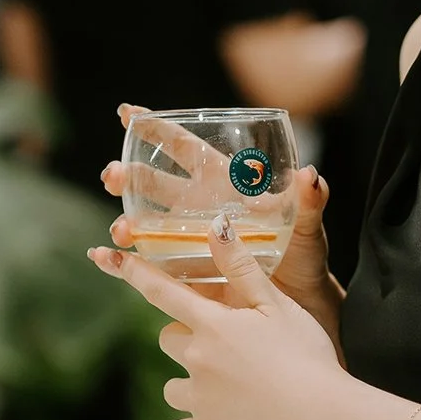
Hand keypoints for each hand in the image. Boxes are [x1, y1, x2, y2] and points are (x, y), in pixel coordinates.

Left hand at [87, 211, 345, 419]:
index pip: (161, 291)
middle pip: (168, 339)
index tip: (107, 257)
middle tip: (229, 347)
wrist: (324, 418)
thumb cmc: (307, 356)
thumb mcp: (280, 305)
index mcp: (213, 324)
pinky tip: (224, 419)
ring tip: (233, 387)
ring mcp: (198, 399)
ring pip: (174, 386)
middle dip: (188, 339)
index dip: (134, 272)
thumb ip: (242, 268)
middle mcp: (196, 359)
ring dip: (192, 383)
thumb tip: (216, 225)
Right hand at [101, 105, 343, 349]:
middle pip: (154, 183)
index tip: (127, 115)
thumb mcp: (309, 226)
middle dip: (129, 175)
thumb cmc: (306, 257)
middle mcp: (200, 206)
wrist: (302, 304)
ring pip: (147, 223)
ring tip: (121, 229)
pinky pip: (152, 264)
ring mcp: (190, 239)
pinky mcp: (186, 271)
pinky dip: (129, 261)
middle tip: (113, 175)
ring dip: (127, 221)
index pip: (185, 148)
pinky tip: (110, 258)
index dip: (157, 129)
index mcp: (225, 183)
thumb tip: (309, 175)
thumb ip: (310, 201)